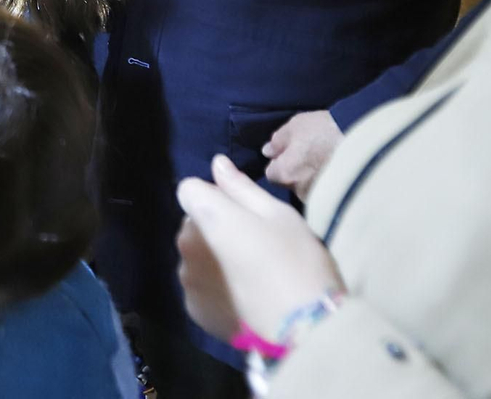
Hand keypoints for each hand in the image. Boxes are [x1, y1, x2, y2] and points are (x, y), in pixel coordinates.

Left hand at [175, 155, 344, 341]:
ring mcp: (187, 280)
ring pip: (195, 256)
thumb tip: (217, 164)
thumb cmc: (296, 261)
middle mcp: (186, 245)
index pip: (189, 189)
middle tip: (252, 246)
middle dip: (213, 228)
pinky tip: (241, 297)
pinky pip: (199, 287)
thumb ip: (240, 187)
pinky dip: (214, 288)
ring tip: (249, 275)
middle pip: (192, 224)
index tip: (239, 211)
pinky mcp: (193, 310)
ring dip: (212, 258)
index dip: (212, 195)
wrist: (303, 327)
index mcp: (206, 216)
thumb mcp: (277, 214)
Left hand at [263, 110, 343, 199]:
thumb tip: (268, 151)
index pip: (272, 174)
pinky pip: (327, 196)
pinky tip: (339, 174)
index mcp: (285, 173)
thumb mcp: (296, 126)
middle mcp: (299, 191)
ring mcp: (320, 199)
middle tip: (312, 157)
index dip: (280, 163)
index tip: (290, 155)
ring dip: (314, 181)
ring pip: (310, 191)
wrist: (365, 141)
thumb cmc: (326, 131)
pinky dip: (330, 187)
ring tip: (328, 165)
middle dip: (297, 173)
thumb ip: (278, 140)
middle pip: (291, 184)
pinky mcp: (338, 202)